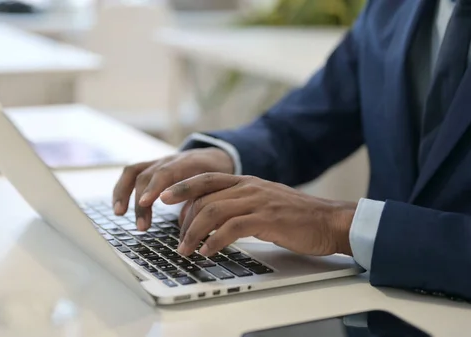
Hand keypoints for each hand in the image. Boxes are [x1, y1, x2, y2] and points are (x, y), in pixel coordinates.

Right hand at [112, 148, 233, 230]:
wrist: (215, 157)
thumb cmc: (217, 178)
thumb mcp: (217, 189)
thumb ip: (202, 203)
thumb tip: (187, 227)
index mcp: (190, 163)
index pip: (168, 171)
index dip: (155, 187)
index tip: (147, 203)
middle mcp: (170, 160)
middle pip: (148, 175)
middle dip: (141, 202)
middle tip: (143, 227)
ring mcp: (158, 162)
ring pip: (134, 172)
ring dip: (124, 193)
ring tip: (120, 214)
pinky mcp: (150, 166)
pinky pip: (130, 174)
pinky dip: (121, 190)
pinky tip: (119, 208)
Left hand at [159, 173, 355, 256]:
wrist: (328, 220)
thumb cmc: (295, 216)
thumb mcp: (262, 202)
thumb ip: (238, 204)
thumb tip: (211, 218)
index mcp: (245, 181)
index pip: (205, 179)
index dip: (182, 188)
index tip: (163, 199)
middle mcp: (248, 186)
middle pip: (204, 195)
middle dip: (184, 218)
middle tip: (177, 239)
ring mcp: (257, 201)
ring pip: (213, 211)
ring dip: (194, 233)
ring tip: (186, 250)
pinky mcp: (266, 219)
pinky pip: (231, 228)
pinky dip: (215, 241)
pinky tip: (208, 251)